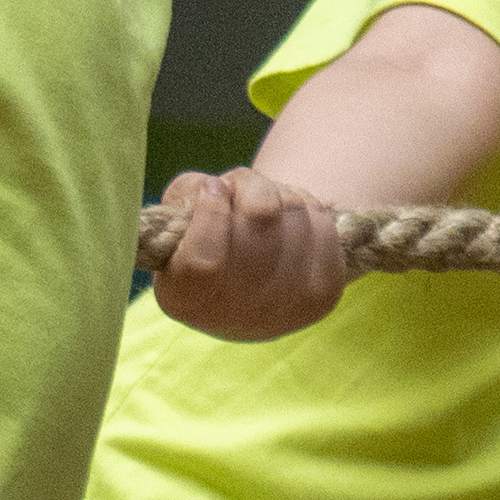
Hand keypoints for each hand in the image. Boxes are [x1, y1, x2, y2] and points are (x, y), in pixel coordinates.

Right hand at [151, 165, 345, 341]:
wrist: (249, 290)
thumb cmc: (204, 242)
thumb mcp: (176, 218)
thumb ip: (184, 196)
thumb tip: (217, 188)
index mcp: (184, 300)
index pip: (203, 259)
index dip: (212, 212)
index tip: (214, 186)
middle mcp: (232, 314)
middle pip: (260, 219)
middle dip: (252, 186)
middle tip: (240, 188)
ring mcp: (283, 306)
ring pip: (294, 211)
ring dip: (279, 192)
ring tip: (264, 203)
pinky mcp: (323, 295)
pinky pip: (323, 224)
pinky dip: (308, 205)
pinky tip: (290, 219)